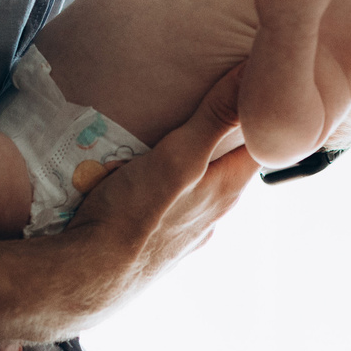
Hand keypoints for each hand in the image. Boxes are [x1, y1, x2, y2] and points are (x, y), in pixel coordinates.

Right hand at [31, 65, 259, 338]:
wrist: (86, 277)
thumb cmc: (134, 215)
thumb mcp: (179, 155)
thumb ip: (216, 117)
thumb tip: (258, 73)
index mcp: (226, 190)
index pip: (262, 147)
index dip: (264, 119)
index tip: (260, 90)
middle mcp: (213, 215)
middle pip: (230, 167)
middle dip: (223, 138)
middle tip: (208, 103)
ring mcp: (184, 235)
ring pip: (198, 190)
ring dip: (191, 167)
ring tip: (169, 140)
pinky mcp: (155, 246)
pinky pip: (166, 209)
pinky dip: (160, 191)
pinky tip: (138, 184)